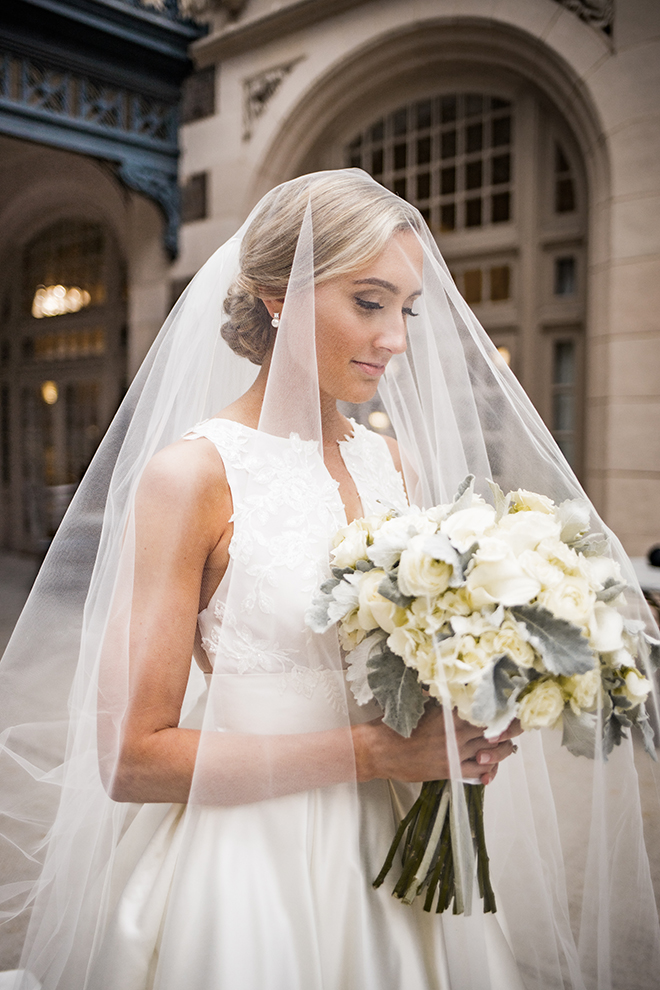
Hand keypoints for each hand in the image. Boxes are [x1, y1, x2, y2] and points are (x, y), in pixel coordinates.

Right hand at [354, 708, 520, 784]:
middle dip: (510, 728)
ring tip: (509, 746)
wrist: (379, 751)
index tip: (513, 703)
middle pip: (493, 731)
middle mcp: (455, 734)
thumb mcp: (418, 705)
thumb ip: (439, 700)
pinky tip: (491, 768)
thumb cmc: (394, 725)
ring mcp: (454, 754)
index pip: (483, 709)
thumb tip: (450, 687)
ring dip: (503, 750)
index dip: (500, 707)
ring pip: (490, 753)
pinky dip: (487, 771)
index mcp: (449, 715)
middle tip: (521, 723)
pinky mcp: (449, 770)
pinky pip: (476, 772)